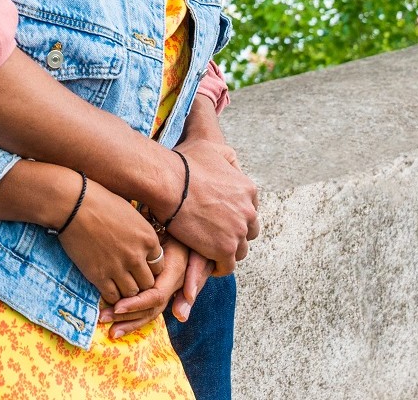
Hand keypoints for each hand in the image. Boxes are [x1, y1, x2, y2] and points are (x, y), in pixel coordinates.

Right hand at [57, 183, 161, 306]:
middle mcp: (137, 256)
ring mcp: (118, 267)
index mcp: (148, 238)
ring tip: (117, 284)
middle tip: (129, 279)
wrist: (73, 204)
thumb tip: (142, 243)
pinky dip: (111, 295)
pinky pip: (112, 296)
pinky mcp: (99, 275)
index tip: (139, 266)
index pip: (159, 266)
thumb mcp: (130, 213)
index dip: (149, 267)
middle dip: (140, 282)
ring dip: (126, 291)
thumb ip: (140, 232)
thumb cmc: (100, 201)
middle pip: (148, 283)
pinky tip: (106, 287)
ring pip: (132, 293)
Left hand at [99, 237, 205, 337]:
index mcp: (176, 276)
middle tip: (102, 318)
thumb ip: (194, 277)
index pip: (155, 298)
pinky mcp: (156, 281)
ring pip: (146, 309)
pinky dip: (128, 309)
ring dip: (124, 317)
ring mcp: (165, 285)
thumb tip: (180, 316)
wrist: (184, 222)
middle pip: (148, 309)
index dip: (136, 304)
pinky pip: (143, 299)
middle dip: (126, 316)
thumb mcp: (194, 250)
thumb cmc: (185, 230)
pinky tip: (111, 311)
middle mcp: (171, 285)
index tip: (117, 307)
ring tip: (103, 319)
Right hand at [163, 139, 258, 269]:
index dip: (235, 216)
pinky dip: (219, 266)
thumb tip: (233, 164)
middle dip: (235, 234)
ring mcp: (238, 231)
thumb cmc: (184, 163)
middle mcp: (249, 211)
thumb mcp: (213, 149)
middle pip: (249, 232)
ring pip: (240, 250)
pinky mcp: (225, 249)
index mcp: (248, 189)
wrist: (167, 181)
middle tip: (215, 235)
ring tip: (209, 250)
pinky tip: (207, 263)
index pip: (250, 211)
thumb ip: (229, 158)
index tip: (221, 220)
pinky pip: (228, 266)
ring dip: (227, 251)